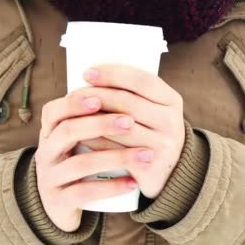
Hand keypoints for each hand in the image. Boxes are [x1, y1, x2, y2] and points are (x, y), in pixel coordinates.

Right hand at [34, 92, 154, 231]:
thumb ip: (91, 117)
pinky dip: (111, 188)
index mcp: (49, 132)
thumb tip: (128, 88)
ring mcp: (50, 178)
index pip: (54, 110)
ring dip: (115, 157)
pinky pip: (84, 193)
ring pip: (80, 164)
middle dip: (100, 123)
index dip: (75, 102)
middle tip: (129, 121)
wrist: (58, 204)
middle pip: (67, 131)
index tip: (100, 98)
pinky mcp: (59, 202)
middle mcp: (45, 152)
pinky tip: (133, 183)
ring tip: (145, 154)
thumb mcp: (75, 139)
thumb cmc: (76, 161)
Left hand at [79, 65, 185, 198]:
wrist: (167, 172)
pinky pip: (115, 150)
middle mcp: (172, 122)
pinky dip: (95, 141)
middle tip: (74, 93)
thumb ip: (132, 93)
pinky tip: (80, 135)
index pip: (142, 81)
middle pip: (128, 103)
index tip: (88, 73)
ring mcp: (163, 146)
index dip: (113, 74)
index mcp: (172, 101)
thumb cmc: (150, 132)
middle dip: (97, 95)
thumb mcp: (152, 109)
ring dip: (92, 118)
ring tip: (72, 113)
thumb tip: (91, 78)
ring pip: (119, 127)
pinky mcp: (149, 166)